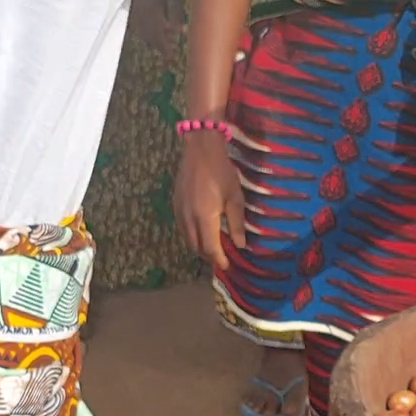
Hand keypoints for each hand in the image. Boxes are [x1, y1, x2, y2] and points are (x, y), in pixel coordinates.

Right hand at [130, 0, 184, 63]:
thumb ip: (176, 11)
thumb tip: (178, 31)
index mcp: (149, 13)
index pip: (156, 37)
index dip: (163, 48)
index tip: (170, 57)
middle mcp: (137, 12)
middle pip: (145, 34)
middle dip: (156, 42)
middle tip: (165, 49)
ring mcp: (130, 5)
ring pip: (138, 26)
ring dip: (148, 33)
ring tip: (158, 35)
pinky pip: (133, 17)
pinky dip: (142, 23)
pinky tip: (147, 20)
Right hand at [174, 131, 245, 269]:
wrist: (199, 150)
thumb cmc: (222, 172)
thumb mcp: (235, 197)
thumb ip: (237, 223)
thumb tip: (240, 245)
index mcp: (204, 217)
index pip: (210, 247)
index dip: (218, 259)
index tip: (227, 266)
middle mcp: (188, 218)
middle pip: (196, 247)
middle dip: (209, 256)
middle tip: (222, 258)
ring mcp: (178, 211)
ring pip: (187, 239)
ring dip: (199, 247)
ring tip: (213, 247)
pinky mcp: (175, 205)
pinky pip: (183, 228)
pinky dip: (192, 235)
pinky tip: (203, 231)